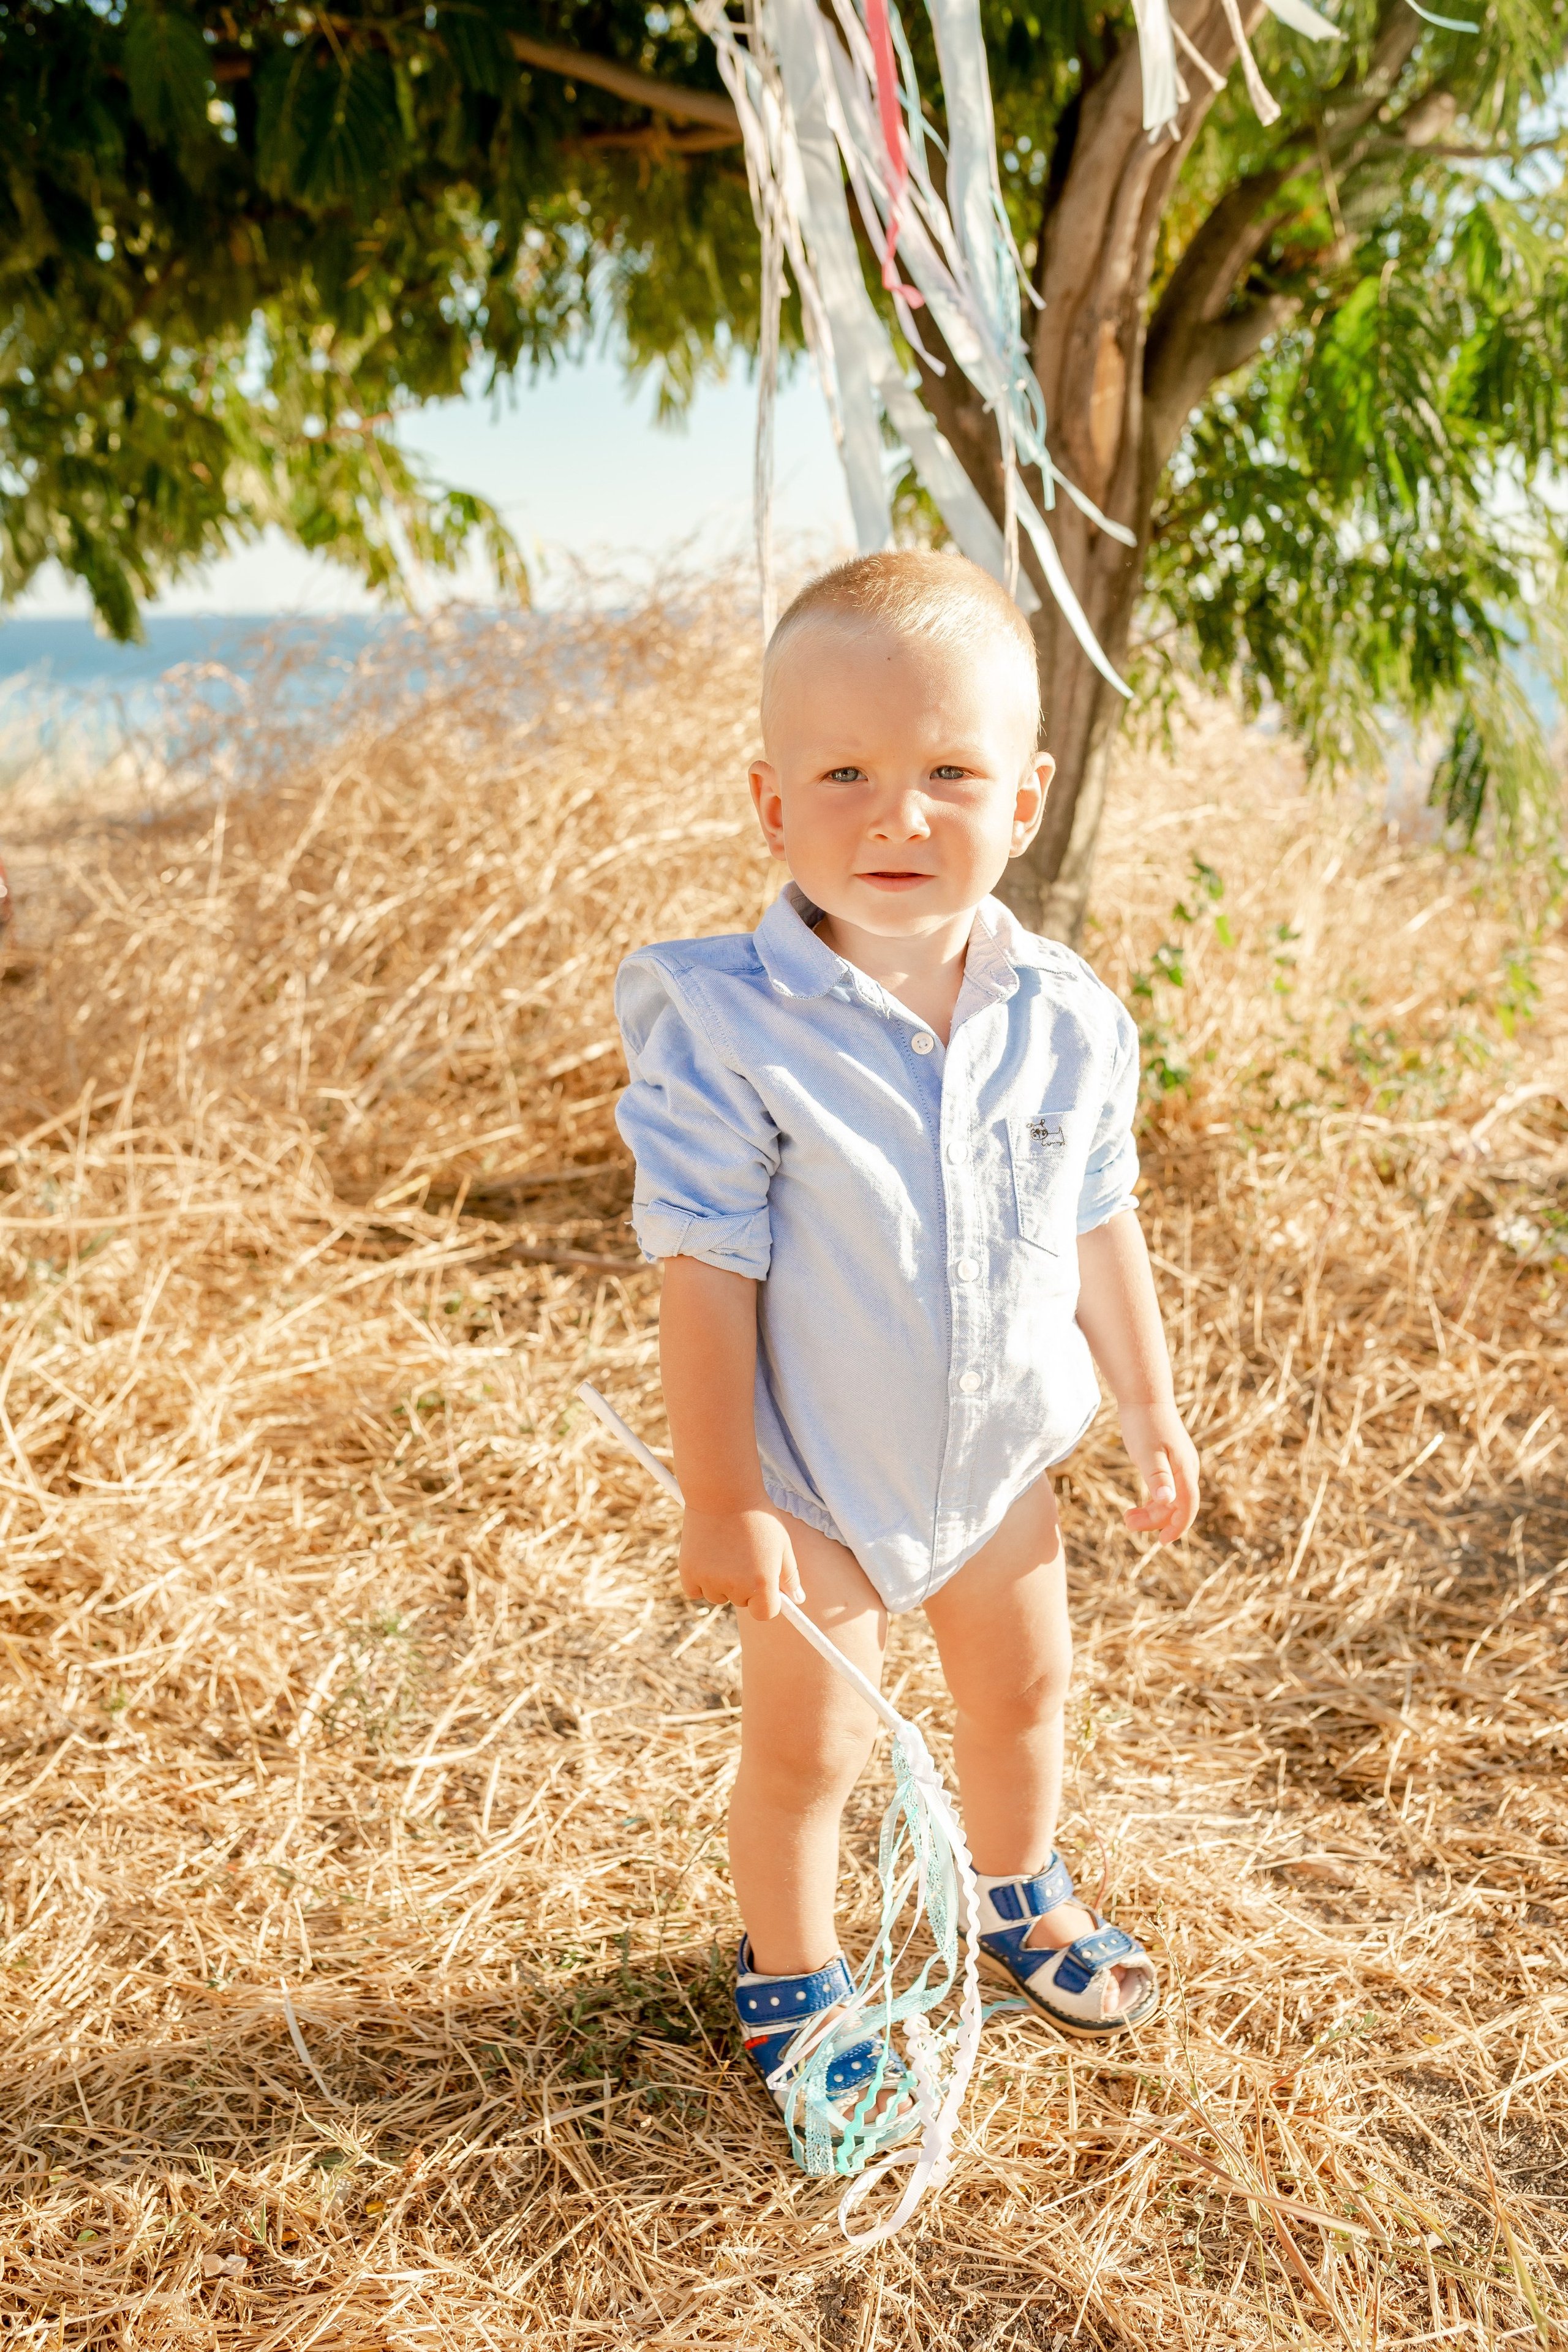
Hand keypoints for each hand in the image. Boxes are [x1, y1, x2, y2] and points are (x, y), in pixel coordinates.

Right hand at [678, 1507, 804, 1621]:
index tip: (766, 1585)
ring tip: (726, 1550)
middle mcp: (735, 1587)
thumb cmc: (758, 1515)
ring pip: (718, 1596)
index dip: (767, 1600)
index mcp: (762, 1583)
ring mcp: (710, 1581)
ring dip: (722, 1583)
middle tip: (745, 1553)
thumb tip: (797, 1600)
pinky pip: (695, 1590)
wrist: (723, 1490)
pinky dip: (700, 1579)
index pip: (766, 1613)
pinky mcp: (688, 1572)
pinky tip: (708, 1556)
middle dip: (745, 1585)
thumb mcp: (781, 1543)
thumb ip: (790, 1575)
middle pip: (742, 1602)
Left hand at [1117, 1399, 1198, 1543]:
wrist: (1144, 1397)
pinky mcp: (1168, 1463)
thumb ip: (1156, 1476)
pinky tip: (1137, 1507)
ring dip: (1151, 1512)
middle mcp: (1186, 1469)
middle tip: (1128, 1522)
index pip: (1188, 1506)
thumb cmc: (1144, 1423)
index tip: (1163, 1541)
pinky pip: (1165, 1491)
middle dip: (1155, 1520)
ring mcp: (1179, 1466)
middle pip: (1177, 1506)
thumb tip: (1167, 1501)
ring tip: (1127, 1517)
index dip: (1178, 1526)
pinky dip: (1152, 1502)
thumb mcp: (1146, 1452)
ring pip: (1170, 1500)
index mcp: (1184, 1469)